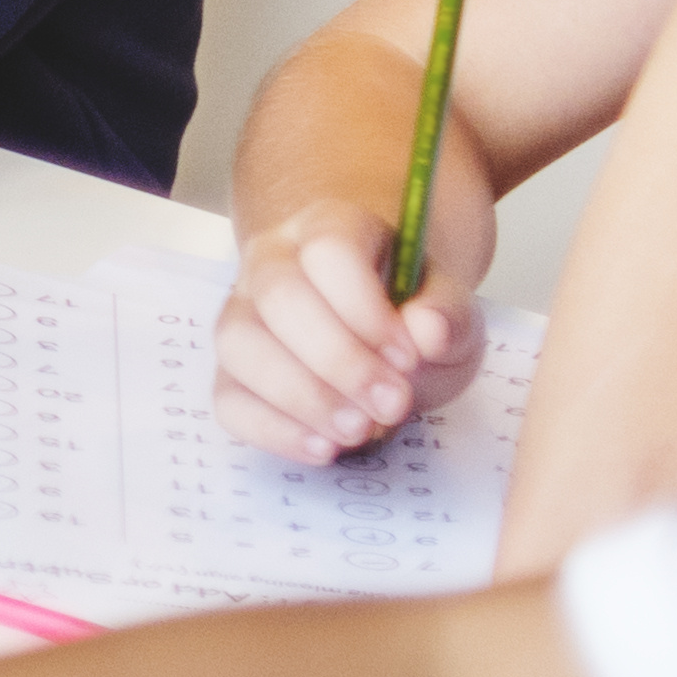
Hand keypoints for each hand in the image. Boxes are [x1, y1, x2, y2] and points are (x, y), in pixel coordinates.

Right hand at [218, 188, 493, 460]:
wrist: (381, 340)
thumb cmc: (410, 318)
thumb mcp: (448, 311)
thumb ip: (448, 316)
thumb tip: (427, 331)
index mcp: (328, 229)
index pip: (328, 252)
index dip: (365, 307)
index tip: (408, 357)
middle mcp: (272, 262)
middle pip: (279, 295)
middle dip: (338, 360)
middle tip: (392, 405)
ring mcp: (242, 315)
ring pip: (239, 344)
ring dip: (302, 396)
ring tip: (358, 431)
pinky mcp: (232, 371)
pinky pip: (227, 398)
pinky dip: (272, 430)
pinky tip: (322, 448)